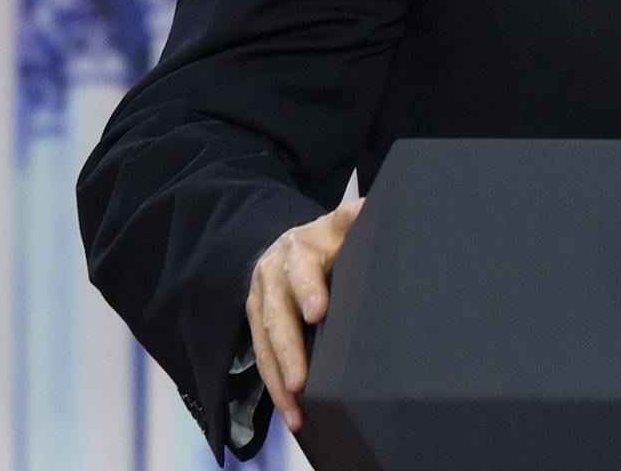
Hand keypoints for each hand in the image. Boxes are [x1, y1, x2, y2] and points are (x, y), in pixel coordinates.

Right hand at [246, 195, 362, 433]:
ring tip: (295, 408)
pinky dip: (275, 388)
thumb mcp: (339, 225)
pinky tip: (291, 412)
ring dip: (278, 379)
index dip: (308, 289)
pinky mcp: (253, 323)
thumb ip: (351, 220)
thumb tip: (367, 208)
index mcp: (299, 248)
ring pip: (264, 344)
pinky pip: (262, 358)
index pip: (302, 268)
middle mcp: (272, 273)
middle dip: (289, 350)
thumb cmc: (328, 239)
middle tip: (301, 380)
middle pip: (277, 314)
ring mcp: (260, 300)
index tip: (319, 312)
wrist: (288, 242)